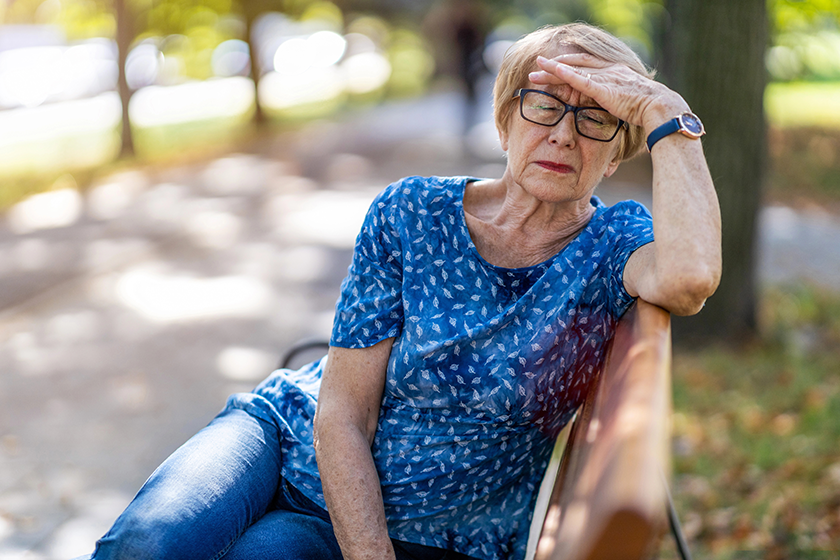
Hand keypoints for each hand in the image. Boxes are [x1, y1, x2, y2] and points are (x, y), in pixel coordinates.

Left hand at [529, 54, 688, 131]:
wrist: (660, 107)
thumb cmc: (649, 110)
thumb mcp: (629, 102)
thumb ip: (616, 102)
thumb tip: (611, 111)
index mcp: (616, 71)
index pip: (588, 65)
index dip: (570, 65)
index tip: (556, 67)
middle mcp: (609, 70)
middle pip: (577, 64)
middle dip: (556, 66)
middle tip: (538, 67)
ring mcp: (606, 78)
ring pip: (574, 70)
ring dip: (553, 71)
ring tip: (536, 72)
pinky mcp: (603, 88)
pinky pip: (580, 79)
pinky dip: (565, 74)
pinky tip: (553, 71)